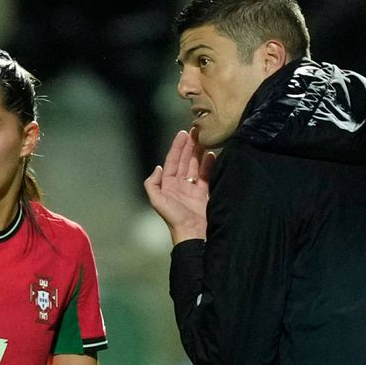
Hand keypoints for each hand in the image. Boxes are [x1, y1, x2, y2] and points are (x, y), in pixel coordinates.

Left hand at [143, 129, 215, 243]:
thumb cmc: (174, 218)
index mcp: (168, 185)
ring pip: (196, 166)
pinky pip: (206, 176)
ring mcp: (192, 189)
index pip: (173, 161)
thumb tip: (158, 167)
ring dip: (200, 153)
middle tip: (197, 131)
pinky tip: (213, 155)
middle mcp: (179, 185)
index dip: (177, 147)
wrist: (192, 234)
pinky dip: (209, 165)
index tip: (184, 133)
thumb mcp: (157, 201)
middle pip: (185, 161)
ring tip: (206, 139)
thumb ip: (152, 184)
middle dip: (190, 146)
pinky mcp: (203, 194)